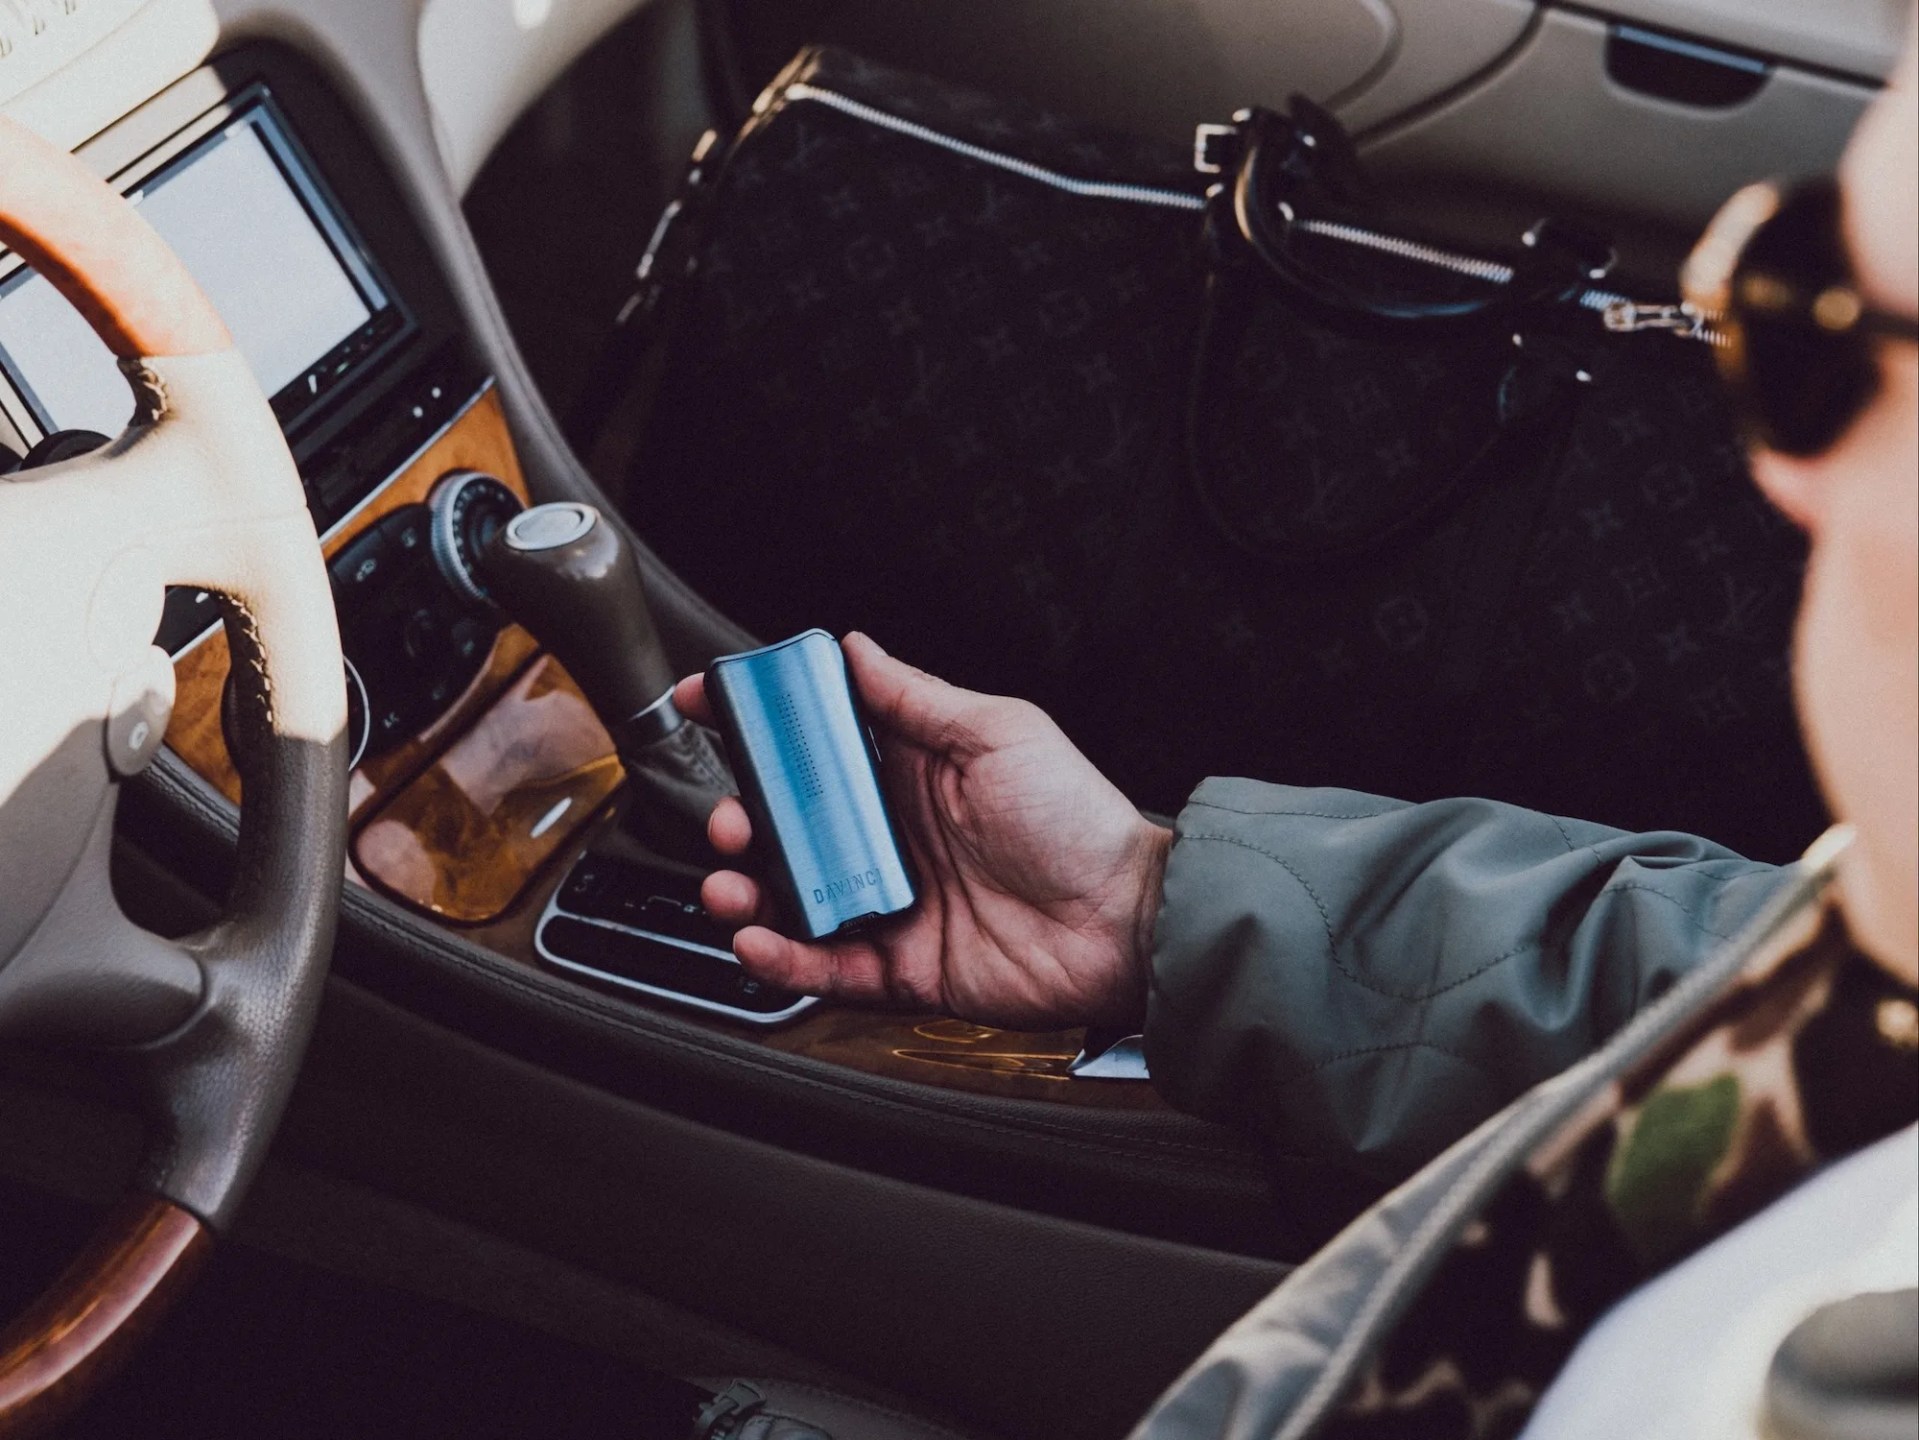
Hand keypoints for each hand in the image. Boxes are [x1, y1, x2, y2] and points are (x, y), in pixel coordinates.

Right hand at [675, 633, 1172, 1030]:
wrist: (1126, 920)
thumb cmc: (1080, 820)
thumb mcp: (997, 733)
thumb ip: (916, 697)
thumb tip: (855, 649)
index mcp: (909, 773)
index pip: (814, 745)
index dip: (755, 726)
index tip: (705, 705)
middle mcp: (891, 838)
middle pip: (788, 828)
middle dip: (741, 820)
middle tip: (731, 818)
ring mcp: (892, 903)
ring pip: (792, 899)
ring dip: (745, 891)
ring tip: (730, 885)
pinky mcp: (901, 967)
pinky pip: (826, 966)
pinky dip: (783, 959)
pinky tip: (758, 941)